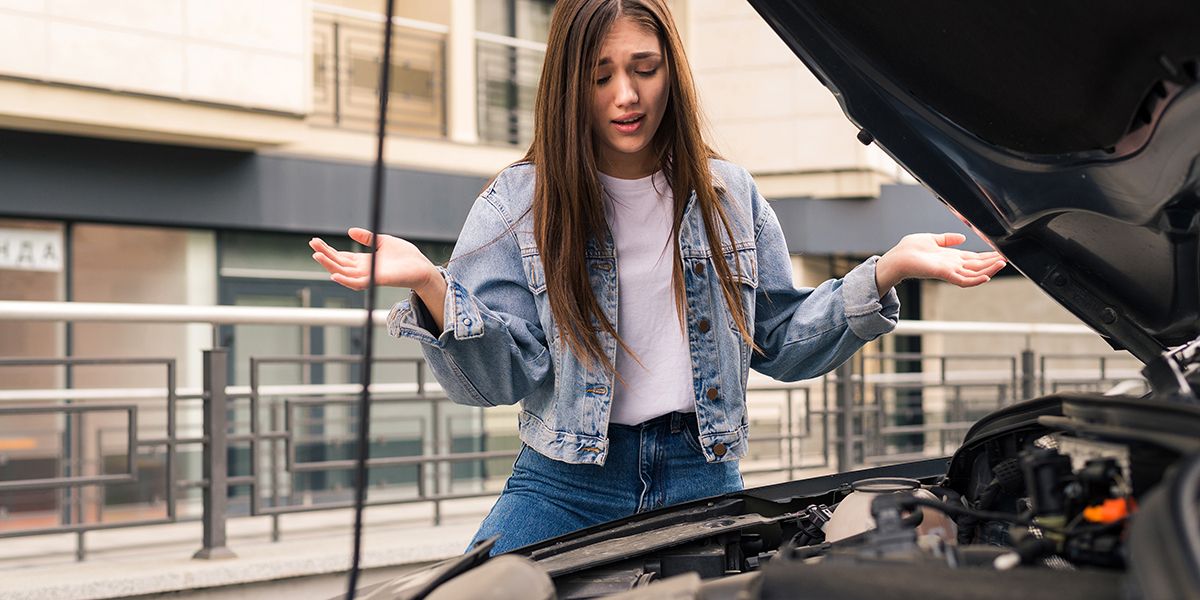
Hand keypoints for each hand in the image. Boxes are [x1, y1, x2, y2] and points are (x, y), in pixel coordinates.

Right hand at [311, 228, 447, 329]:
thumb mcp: (382, 241)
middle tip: (312, 245)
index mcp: (364, 261)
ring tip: (317, 256)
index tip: (315, 242)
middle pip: (338, 264)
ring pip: (344, 273)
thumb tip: (350, 231)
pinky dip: (345, 279)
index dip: (328, 250)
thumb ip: (367, 237)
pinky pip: (357, 283)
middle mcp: (363, 270)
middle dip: (324, 255)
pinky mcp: (376, 280)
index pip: (341, 257)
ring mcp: (369, 276)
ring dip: (329, 265)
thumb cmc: (405, 256)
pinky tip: (334, 274)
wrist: (421, 267)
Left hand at [875, 233, 1005, 294]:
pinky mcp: (944, 274)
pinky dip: (976, 280)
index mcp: (951, 257)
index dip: (987, 256)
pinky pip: (963, 280)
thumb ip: (947, 239)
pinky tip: (986, 277)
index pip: (974, 258)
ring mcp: (949, 271)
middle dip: (993, 263)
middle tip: (1008, 259)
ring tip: (1002, 264)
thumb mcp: (932, 239)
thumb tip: (962, 237)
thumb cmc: (910, 250)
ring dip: (989, 270)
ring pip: (975, 273)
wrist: (897, 258)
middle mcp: (953, 265)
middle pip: (978, 266)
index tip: (1001, 253)